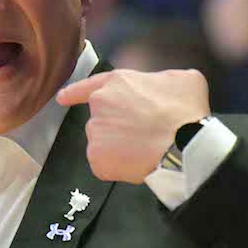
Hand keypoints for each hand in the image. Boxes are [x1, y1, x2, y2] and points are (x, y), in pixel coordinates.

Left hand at [57, 69, 209, 183]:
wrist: (183, 143)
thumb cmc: (185, 110)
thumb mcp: (184, 79)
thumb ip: (164, 80)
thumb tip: (164, 87)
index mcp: (117, 82)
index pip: (88, 86)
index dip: (74, 93)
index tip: (62, 98)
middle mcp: (100, 104)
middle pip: (102, 120)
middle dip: (117, 129)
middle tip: (142, 136)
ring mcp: (96, 132)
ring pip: (103, 143)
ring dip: (118, 148)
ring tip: (144, 150)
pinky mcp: (97, 158)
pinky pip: (105, 165)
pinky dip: (118, 168)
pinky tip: (136, 164)